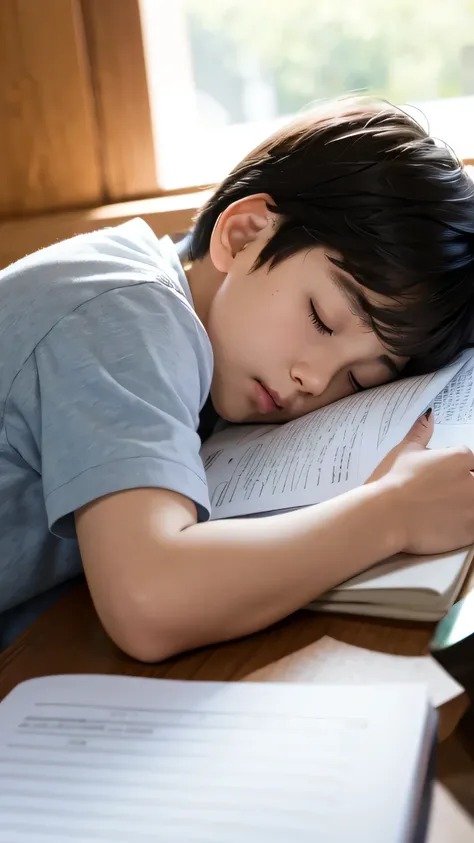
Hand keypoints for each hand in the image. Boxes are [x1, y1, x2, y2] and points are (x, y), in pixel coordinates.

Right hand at [366, 410, 473, 554]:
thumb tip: (429, 415)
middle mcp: (473, 481)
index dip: (455, 472)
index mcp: (460, 457)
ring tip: (440, 513)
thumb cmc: (393, 480)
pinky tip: (442, 527)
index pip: (471, 461)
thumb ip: (421, 432)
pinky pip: (473, 528)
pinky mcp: (470, 532)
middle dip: (463, 490)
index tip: (439, 482)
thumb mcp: (405, 451)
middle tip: (439, 498)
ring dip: (464, 509)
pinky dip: (461, 528)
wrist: (385, 515)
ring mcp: (473, 508)